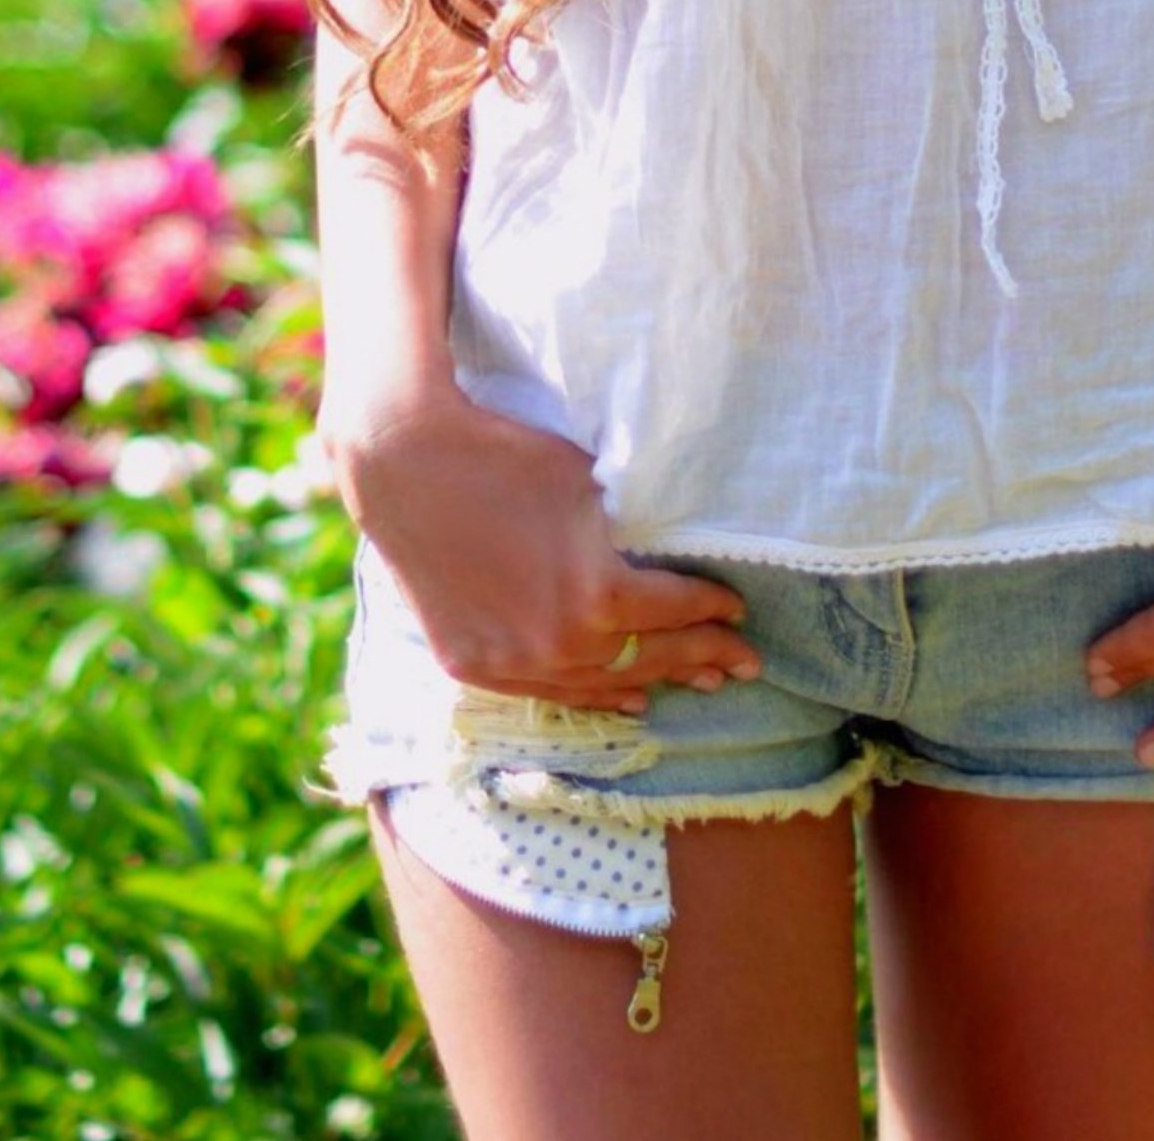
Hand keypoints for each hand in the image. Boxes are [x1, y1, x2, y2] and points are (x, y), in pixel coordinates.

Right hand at [329, 385, 762, 711]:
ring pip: (599, 686)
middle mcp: (558, 644)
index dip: (712, 609)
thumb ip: (636, 528)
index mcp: (597, 595)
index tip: (738, 608)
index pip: (675, 611)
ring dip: (651, 683)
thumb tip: (680, 544)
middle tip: (745, 663)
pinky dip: (591, 694)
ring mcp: (510, 663)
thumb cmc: (509, 455)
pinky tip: (622, 697)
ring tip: (696, 683)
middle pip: (648, 658)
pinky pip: (546, 694)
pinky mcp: (472, 665)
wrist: (409, 464)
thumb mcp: (592, 484)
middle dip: (702, 657)